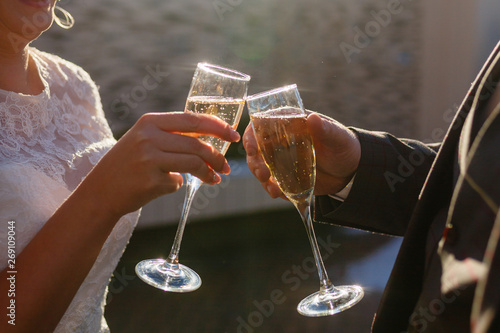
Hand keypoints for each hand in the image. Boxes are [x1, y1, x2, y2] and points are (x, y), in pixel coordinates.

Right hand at [80, 112, 239, 218]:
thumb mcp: (144, 140)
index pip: (192, 119)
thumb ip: (172, 136)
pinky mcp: (150, 180)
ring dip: (208, 173)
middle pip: (196, 143)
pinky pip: (177, 182)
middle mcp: (149, 136)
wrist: (100, 192)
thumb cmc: (128, 165)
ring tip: (214, 179)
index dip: (217, 126)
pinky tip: (170, 185)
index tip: (233, 134)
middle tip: (225, 166)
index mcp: (150, 122)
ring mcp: (149, 158)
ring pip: (193, 162)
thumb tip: (209, 140)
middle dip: (217, 156)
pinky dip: (178, 185)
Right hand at [243, 111, 359, 197]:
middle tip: (264, 175)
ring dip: (262, 179)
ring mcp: (281, 159)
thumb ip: (325, 129)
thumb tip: (312, 118)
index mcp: (289, 123)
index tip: (252, 149)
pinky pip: (272, 182)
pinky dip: (272, 189)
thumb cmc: (344, 146)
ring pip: (261, 167)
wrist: (351, 171)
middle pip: (256, 149)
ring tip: (274, 190)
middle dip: (255, 163)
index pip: (262, 124)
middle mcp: (280, 140)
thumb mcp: (338, 138)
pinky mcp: (284, 175)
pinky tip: (281, 194)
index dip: (251, 136)